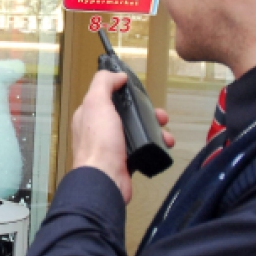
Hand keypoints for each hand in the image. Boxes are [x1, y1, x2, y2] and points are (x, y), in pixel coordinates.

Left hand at [71, 71, 174, 203]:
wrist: (105, 179)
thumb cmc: (99, 143)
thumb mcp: (97, 103)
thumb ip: (104, 83)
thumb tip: (116, 75)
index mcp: (89, 114)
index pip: (106, 96)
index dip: (123, 92)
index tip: (139, 91)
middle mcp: (99, 130)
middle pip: (126, 114)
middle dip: (146, 113)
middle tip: (160, 115)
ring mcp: (112, 146)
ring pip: (137, 132)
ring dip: (155, 130)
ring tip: (166, 134)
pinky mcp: (125, 161)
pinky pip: (143, 148)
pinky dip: (155, 145)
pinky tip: (163, 146)